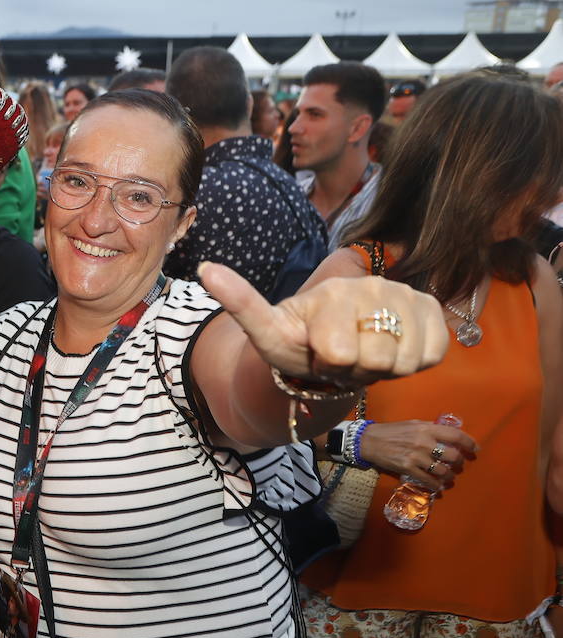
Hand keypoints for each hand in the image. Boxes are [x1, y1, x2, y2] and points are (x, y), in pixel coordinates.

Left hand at [200, 262, 447, 385]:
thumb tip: (205, 268)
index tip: (317, 353)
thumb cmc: (298, 342)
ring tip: (364, 353)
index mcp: (331, 292)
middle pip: (375, 360)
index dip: (328, 364)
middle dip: (356, 369)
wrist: (331, 347)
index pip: (339, 352)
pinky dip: (414, 363)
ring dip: (384, 368)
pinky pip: (432, 355)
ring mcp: (405, 295)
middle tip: (342, 357)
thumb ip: (241, 302)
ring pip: (405, 360)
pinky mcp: (432, 310)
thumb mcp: (266, 330)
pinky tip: (394, 349)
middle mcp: (371, 286)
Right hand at [358, 420, 476, 490]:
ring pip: (442, 471)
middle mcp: (424, 443)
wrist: (369, 441)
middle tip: (457, 464)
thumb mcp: (413, 424)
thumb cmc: (392, 431)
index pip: (456, 435)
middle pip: (452, 456)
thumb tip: (448, 436)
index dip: (469, 443)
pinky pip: (428, 480)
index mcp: (427, 429)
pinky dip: (435, 485)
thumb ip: (431, 429)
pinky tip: (437, 486)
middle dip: (458, 462)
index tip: (474, 449)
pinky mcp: (407, 469)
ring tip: (449, 477)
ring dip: (449, 476)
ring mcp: (416, 457)